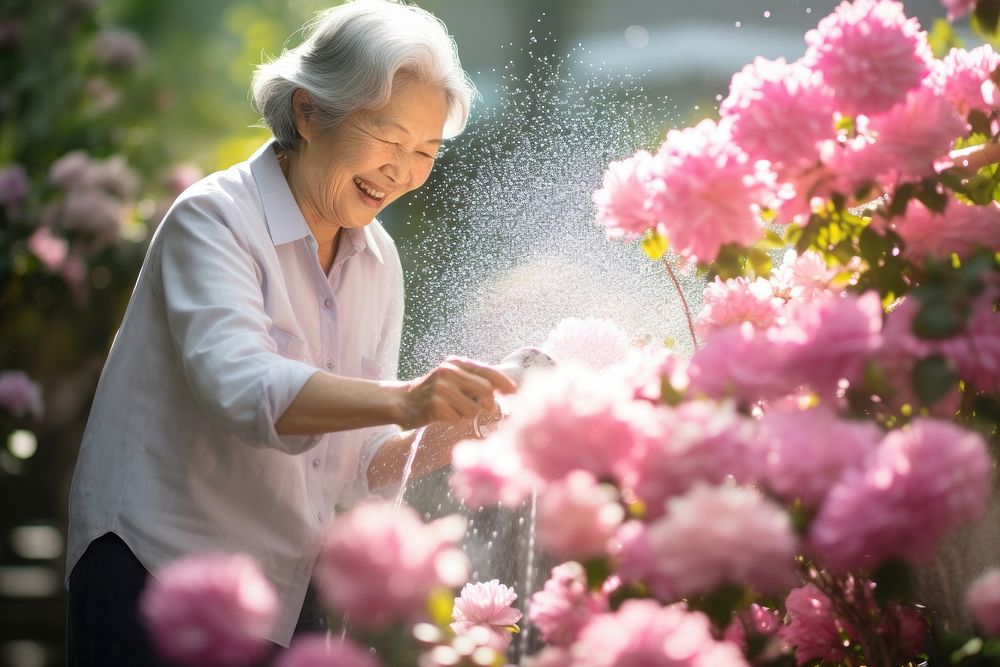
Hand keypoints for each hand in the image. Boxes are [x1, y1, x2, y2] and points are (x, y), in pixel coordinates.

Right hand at [397, 356, 516, 428]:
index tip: (515, 392)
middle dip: (487, 403)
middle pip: (485, 390)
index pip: (487, 370)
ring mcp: (440, 387)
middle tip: (483, 408)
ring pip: (473, 408)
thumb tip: (506, 391)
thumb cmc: (436, 392)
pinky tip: (443, 414)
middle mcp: (448, 371)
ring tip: (454, 409)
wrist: (403, 401)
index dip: (504, 382)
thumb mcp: (455, 379)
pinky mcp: (434, 404)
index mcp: (457, 362)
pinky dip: (454, 420)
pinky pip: (457, 418)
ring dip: (468, 414)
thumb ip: (477, 381)